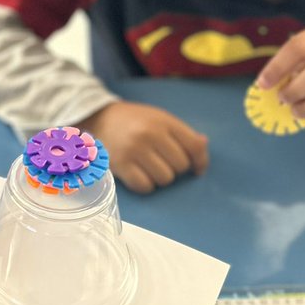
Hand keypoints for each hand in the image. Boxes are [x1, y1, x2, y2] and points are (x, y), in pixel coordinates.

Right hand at [83, 100, 208, 193]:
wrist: (101, 118)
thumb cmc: (135, 121)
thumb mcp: (161, 119)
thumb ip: (183, 133)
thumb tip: (203, 148)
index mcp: (163, 121)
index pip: (195, 146)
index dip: (201, 161)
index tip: (197, 168)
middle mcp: (150, 134)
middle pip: (181, 166)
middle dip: (176, 167)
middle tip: (163, 160)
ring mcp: (134, 150)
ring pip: (165, 179)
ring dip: (161, 177)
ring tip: (150, 166)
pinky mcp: (121, 165)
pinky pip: (145, 187)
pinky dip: (146, 185)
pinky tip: (140, 174)